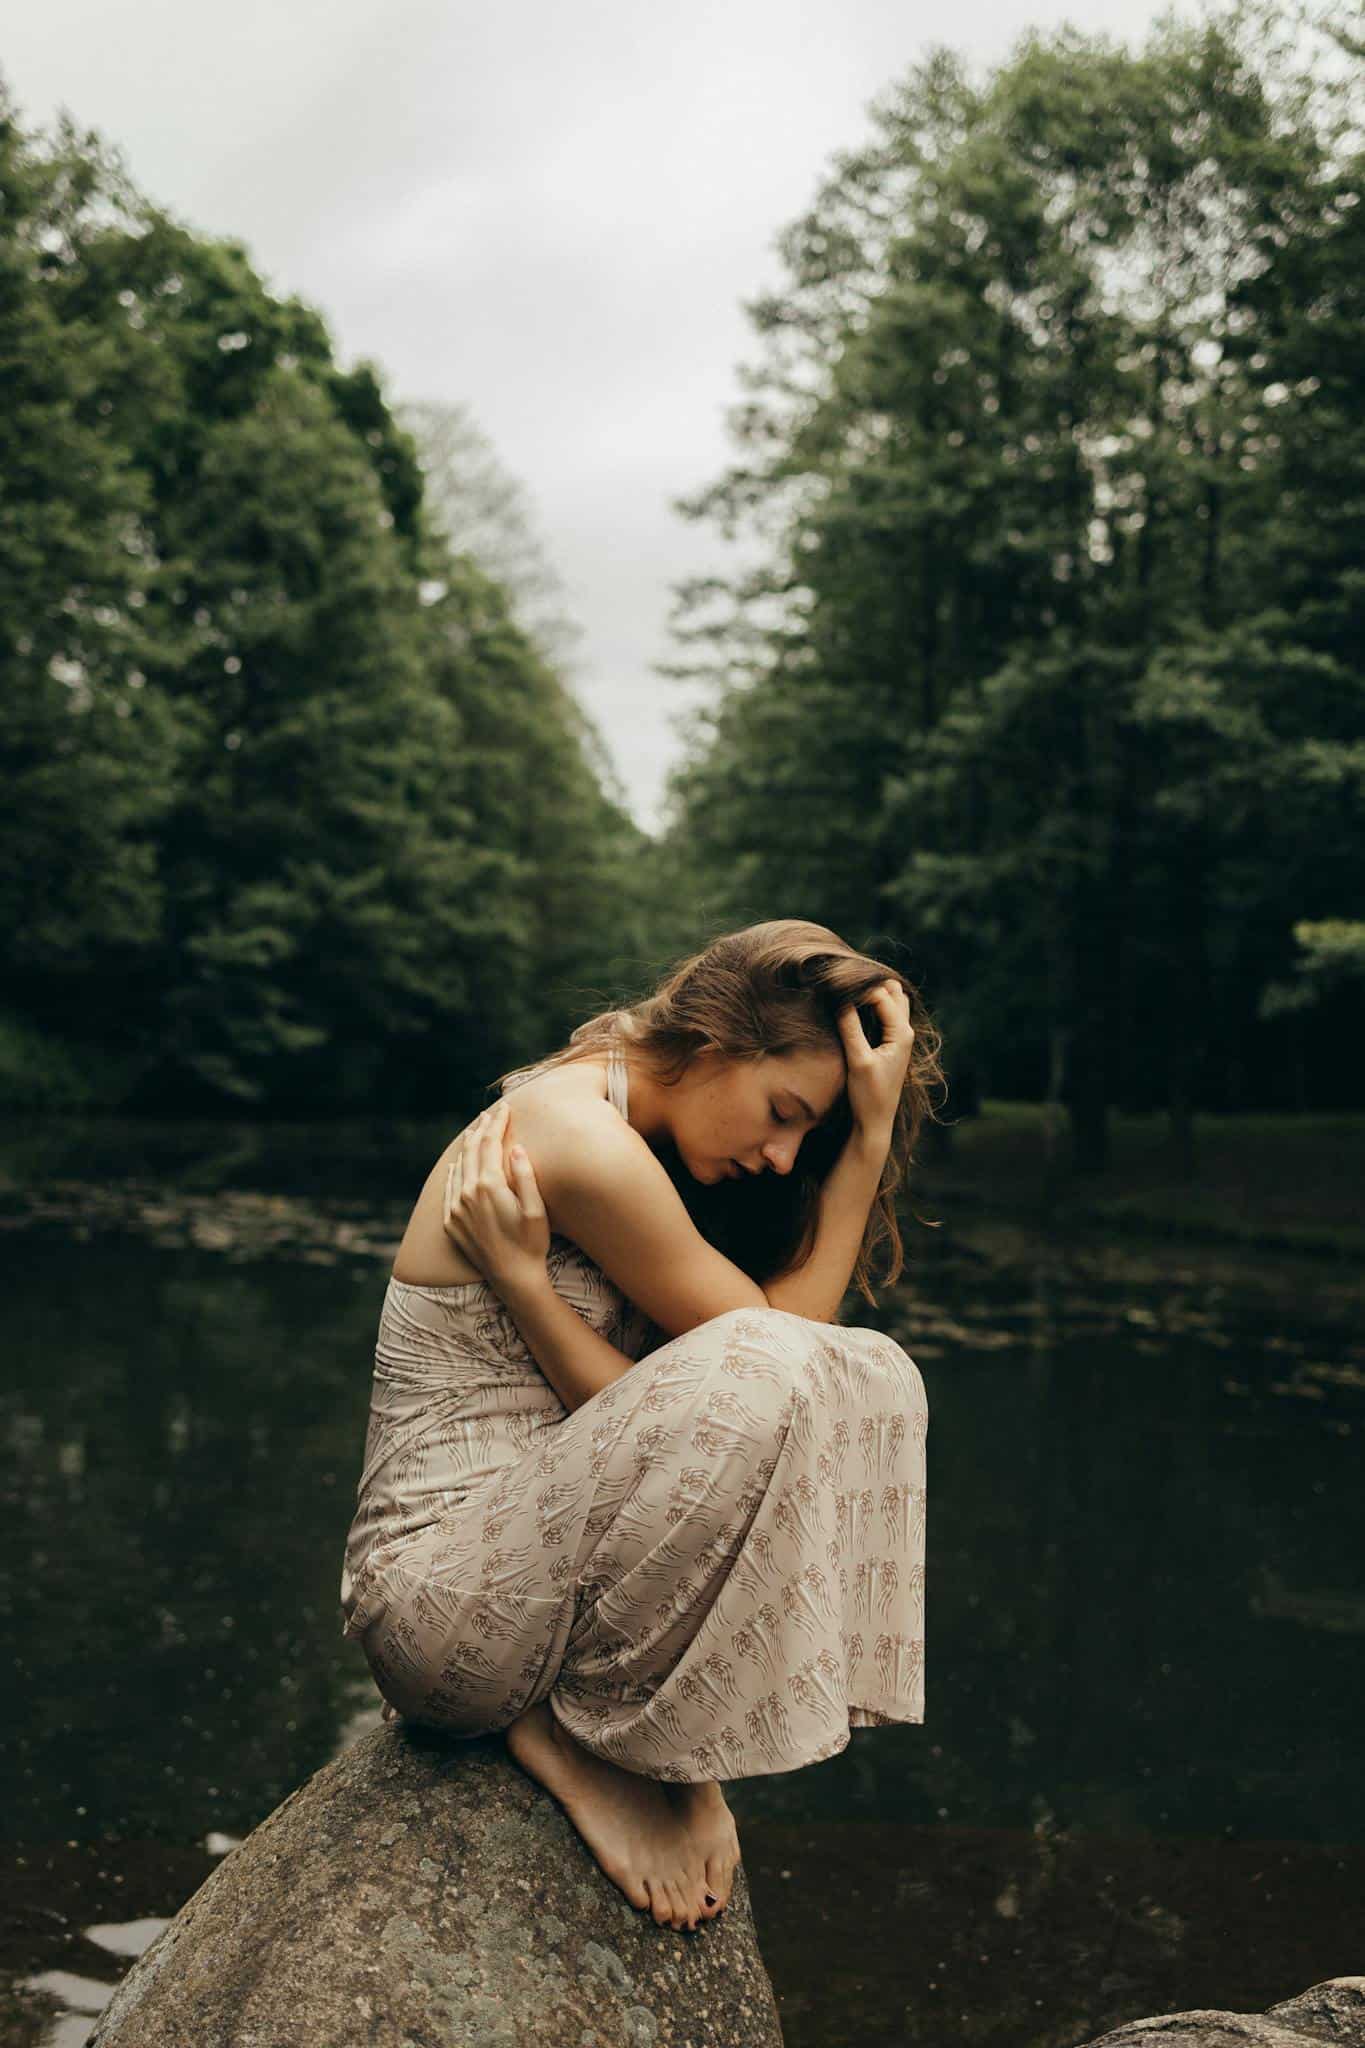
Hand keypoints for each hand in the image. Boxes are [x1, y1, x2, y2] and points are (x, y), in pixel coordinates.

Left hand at [442, 1099, 550, 1290]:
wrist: (513, 1279)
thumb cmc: (531, 1244)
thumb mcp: (535, 1209)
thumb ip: (524, 1175)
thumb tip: (515, 1147)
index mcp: (489, 1186)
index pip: (490, 1144)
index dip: (498, 1124)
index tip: (505, 1108)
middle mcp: (467, 1193)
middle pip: (472, 1151)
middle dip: (482, 1129)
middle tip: (490, 1114)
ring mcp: (456, 1208)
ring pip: (458, 1167)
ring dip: (467, 1147)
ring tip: (475, 1131)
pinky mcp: (451, 1223)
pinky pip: (449, 1188)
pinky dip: (454, 1171)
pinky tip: (457, 1164)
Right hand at [836, 980, 913, 1141]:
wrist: (875, 1121)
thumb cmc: (868, 1094)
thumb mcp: (858, 1060)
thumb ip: (851, 1028)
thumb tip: (842, 1000)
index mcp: (901, 1034)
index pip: (882, 996)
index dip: (860, 990)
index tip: (837, 989)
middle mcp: (905, 1032)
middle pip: (892, 992)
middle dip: (870, 986)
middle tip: (844, 986)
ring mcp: (899, 1037)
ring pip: (892, 1001)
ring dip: (874, 994)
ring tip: (849, 994)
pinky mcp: (891, 1043)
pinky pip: (886, 1014)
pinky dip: (873, 1006)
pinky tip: (855, 1008)